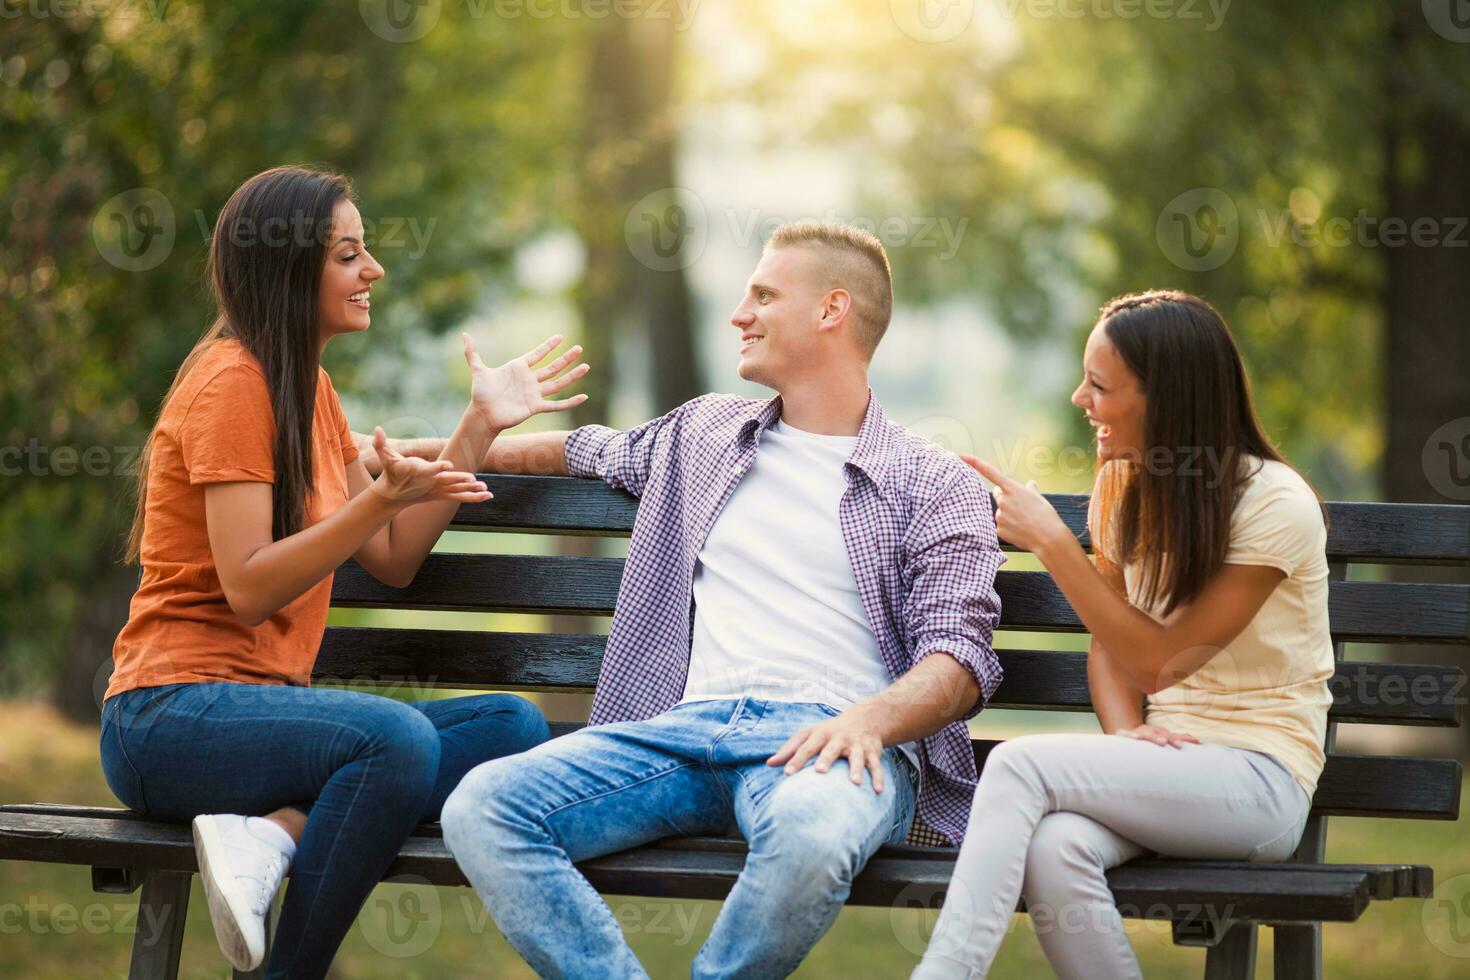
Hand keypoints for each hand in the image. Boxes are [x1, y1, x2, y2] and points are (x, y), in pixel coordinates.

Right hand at [369, 427, 491, 505]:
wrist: (393, 494)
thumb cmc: (392, 473)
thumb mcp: (385, 457)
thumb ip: (381, 444)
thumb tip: (376, 428)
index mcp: (419, 473)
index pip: (430, 470)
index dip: (438, 467)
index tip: (449, 465)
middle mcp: (431, 483)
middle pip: (447, 482)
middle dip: (460, 480)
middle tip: (473, 479)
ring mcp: (438, 490)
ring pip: (457, 492)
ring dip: (472, 492)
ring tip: (487, 492)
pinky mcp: (442, 495)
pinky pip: (460, 497)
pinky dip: (473, 496)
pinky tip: (488, 496)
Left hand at [464, 332, 588, 431]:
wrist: (483, 414)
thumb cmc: (480, 394)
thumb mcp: (478, 370)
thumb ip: (472, 353)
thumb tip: (465, 335)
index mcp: (518, 368)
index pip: (537, 354)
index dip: (549, 346)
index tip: (561, 337)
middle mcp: (529, 380)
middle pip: (552, 367)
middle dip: (566, 358)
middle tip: (579, 348)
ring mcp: (534, 394)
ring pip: (558, 383)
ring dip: (572, 376)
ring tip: (585, 366)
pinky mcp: (536, 407)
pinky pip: (556, 405)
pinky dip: (570, 402)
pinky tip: (583, 397)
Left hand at [766, 707, 888, 793]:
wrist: (865, 718)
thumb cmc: (829, 731)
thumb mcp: (809, 734)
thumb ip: (790, 749)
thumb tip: (769, 764)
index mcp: (821, 734)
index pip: (806, 747)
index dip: (796, 759)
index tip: (786, 773)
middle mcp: (839, 738)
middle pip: (831, 749)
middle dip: (826, 759)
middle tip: (820, 771)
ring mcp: (857, 745)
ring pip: (857, 757)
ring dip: (856, 769)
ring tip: (855, 782)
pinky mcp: (872, 752)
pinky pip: (875, 765)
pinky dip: (878, 777)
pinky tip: (878, 790)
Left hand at [960, 454, 1071, 554]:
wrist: (1048, 537)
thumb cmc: (1046, 515)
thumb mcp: (1039, 497)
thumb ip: (1031, 489)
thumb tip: (1030, 483)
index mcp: (1012, 489)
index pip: (990, 472)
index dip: (975, 463)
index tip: (962, 456)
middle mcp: (1003, 500)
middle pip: (997, 494)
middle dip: (1005, 496)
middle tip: (1020, 506)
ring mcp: (999, 515)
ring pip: (1001, 511)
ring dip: (1009, 513)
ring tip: (1024, 521)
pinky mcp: (998, 529)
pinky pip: (1001, 525)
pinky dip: (1009, 527)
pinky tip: (1020, 530)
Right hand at [1113, 724, 1200, 748]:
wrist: (1118, 741)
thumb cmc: (1142, 745)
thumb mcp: (1157, 743)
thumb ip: (1174, 740)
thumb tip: (1197, 740)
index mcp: (1156, 732)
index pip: (1171, 734)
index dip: (1182, 737)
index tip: (1196, 742)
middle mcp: (1147, 730)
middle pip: (1160, 732)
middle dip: (1170, 738)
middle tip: (1180, 745)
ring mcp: (1135, 732)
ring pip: (1146, 733)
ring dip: (1154, 737)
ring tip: (1163, 742)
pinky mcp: (1122, 735)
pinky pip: (1126, 735)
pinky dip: (1131, 735)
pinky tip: (1137, 739)